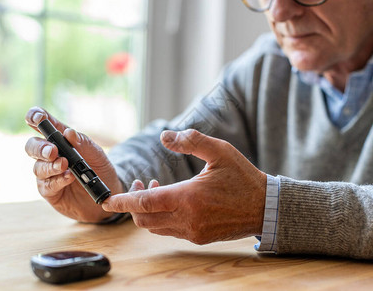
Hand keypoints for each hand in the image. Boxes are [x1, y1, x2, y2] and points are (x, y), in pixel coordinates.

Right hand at [24, 106, 123, 222]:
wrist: (109, 189)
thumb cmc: (99, 167)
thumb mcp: (95, 152)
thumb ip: (82, 142)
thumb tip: (68, 132)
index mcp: (59, 140)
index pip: (42, 125)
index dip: (35, 117)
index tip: (38, 117)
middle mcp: (49, 155)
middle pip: (32, 146)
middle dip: (40, 148)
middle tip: (52, 151)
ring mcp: (48, 174)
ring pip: (38, 167)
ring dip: (50, 166)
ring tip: (64, 165)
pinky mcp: (50, 191)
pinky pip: (47, 186)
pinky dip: (57, 180)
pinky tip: (68, 177)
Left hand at [102, 129, 266, 243]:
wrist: (265, 207)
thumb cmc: (243, 177)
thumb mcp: (220, 151)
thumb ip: (191, 141)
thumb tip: (165, 135)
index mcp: (188, 197)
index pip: (144, 203)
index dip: (122, 201)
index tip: (107, 199)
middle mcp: (187, 219)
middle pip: (144, 219)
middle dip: (133, 204)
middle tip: (138, 183)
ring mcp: (193, 231)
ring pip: (155, 227)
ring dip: (147, 210)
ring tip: (155, 188)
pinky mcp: (199, 237)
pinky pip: (170, 231)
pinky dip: (161, 218)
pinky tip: (171, 202)